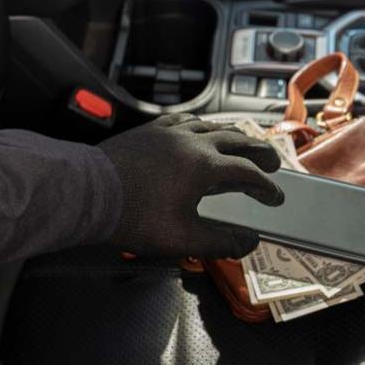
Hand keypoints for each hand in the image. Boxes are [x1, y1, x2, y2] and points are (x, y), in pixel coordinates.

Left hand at [98, 114, 283, 258]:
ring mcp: (170, 132)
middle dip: (258, 153)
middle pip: (236, 141)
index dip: (265, 187)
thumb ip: (218, 243)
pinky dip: (202, 126)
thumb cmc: (134, 217)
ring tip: (242, 145)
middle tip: (272, 163)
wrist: (89, 192)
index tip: (274, 198)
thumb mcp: (180, 238)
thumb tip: (248, 243)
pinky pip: (185, 121)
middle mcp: (193, 142)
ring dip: (233, 136)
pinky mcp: (150, 130)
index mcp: (205, 166)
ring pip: (212, 127)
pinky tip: (200, 130)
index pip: (247, 173)